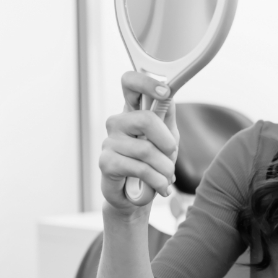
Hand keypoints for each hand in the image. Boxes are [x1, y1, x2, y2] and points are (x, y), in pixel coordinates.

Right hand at [99, 71, 178, 215]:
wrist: (137, 195)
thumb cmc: (152, 162)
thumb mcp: (166, 137)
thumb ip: (167, 116)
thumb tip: (168, 93)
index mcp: (132, 111)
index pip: (130, 83)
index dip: (146, 82)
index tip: (166, 92)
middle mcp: (118, 122)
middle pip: (146, 119)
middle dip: (167, 143)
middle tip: (171, 156)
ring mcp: (109, 141)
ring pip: (147, 150)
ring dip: (166, 168)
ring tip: (167, 177)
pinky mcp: (106, 162)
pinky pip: (141, 169)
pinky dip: (158, 181)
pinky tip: (161, 187)